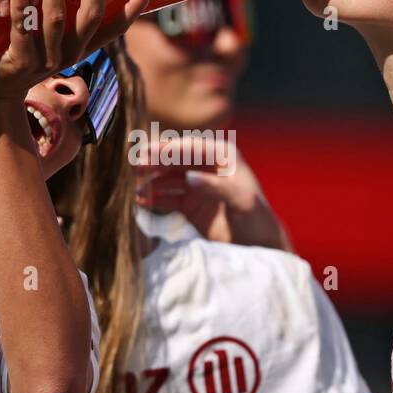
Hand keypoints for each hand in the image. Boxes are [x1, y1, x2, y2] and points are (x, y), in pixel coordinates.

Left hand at [0, 0, 153, 100]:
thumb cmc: (24, 49)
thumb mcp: (51, 36)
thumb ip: (63, 11)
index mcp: (82, 46)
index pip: (115, 28)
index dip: (134, 9)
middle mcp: (70, 53)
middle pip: (90, 17)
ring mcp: (46, 60)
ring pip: (56, 20)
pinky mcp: (21, 61)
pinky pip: (22, 28)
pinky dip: (21, 5)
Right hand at [136, 137, 291, 250]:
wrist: (258, 246)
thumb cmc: (256, 220)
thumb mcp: (241, 201)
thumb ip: (217, 187)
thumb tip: (190, 176)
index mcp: (223, 156)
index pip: (191, 147)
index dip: (168, 150)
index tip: (147, 154)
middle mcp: (207, 166)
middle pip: (175, 159)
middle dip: (154, 162)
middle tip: (134, 166)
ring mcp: (197, 184)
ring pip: (167, 176)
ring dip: (150, 180)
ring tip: (133, 185)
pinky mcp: (189, 203)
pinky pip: (167, 196)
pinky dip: (154, 198)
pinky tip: (140, 200)